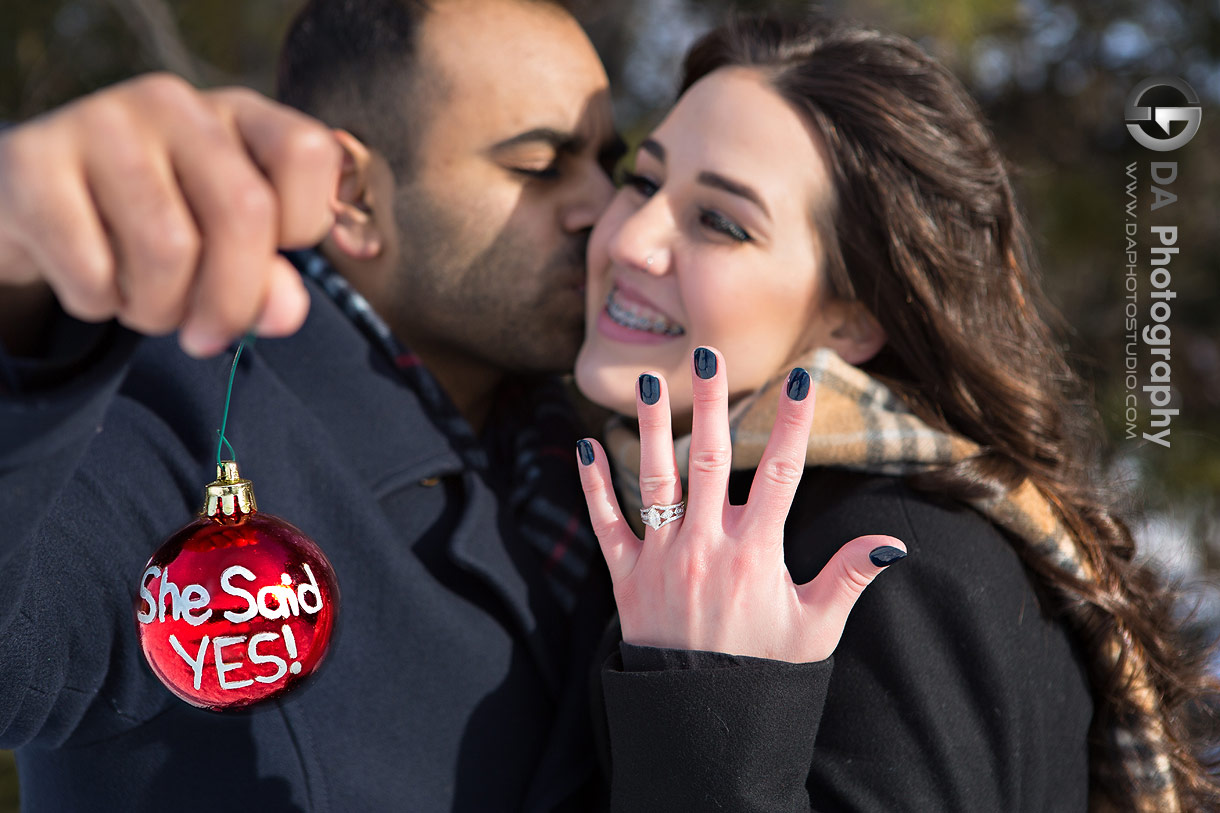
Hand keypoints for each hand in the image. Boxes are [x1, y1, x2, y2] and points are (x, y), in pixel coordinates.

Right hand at [0, 73, 341, 356]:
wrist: (39, 209)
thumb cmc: (157, 227)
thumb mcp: (225, 247)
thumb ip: (268, 278)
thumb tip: (284, 311)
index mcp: (238, 115)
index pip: (307, 154)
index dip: (304, 224)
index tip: (275, 257)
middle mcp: (175, 104)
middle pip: (245, 211)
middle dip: (232, 301)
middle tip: (207, 335)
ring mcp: (101, 122)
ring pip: (168, 248)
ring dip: (161, 309)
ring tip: (147, 305)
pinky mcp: (33, 160)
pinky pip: (91, 267)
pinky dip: (99, 303)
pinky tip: (96, 287)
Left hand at [576, 346, 906, 662]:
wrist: (701, 723)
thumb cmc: (763, 673)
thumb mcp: (815, 630)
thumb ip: (848, 579)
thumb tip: (893, 544)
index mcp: (756, 554)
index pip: (782, 474)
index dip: (793, 424)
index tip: (801, 379)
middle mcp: (706, 547)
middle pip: (712, 460)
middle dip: (712, 404)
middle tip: (707, 354)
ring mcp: (661, 559)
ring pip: (656, 480)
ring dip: (653, 429)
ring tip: (651, 384)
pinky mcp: (625, 578)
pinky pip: (606, 523)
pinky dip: (593, 485)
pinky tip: (586, 447)